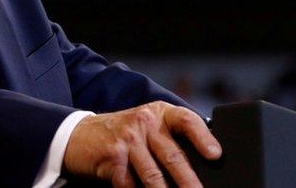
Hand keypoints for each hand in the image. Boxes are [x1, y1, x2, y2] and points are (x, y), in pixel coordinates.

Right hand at [63, 101, 220, 187]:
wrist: (79, 134)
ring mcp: (127, 139)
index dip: (203, 137)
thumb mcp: (148, 126)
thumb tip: (205, 163)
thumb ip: (172, 137)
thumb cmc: (124, 134)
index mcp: (159, 113)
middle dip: (190, 182)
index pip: (186, 120)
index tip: (215, 155)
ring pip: (153, 175)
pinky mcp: (112, 157)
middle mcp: (144, 122)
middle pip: (173, 156)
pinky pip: (131, 183)